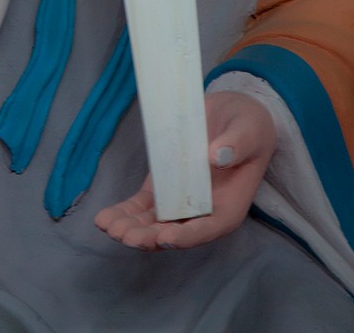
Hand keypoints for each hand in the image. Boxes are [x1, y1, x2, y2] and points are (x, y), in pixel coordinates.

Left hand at [95, 90, 275, 249]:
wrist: (233, 116)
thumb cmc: (248, 128)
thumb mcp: (248, 132)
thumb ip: (235, 145)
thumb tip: (216, 156)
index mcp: (227, 209)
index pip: (206, 229)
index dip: (185, 236)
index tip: (164, 237)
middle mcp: (202, 212)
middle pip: (173, 232)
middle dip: (149, 236)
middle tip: (125, 235)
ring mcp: (179, 202)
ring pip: (153, 223)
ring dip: (131, 228)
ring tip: (109, 226)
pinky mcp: (162, 188)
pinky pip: (142, 206)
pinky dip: (125, 212)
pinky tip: (105, 217)